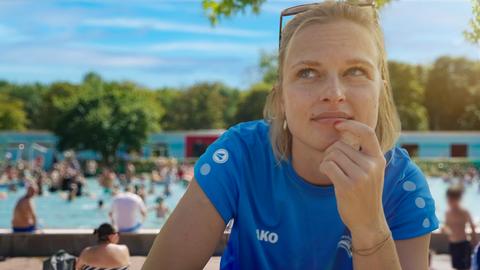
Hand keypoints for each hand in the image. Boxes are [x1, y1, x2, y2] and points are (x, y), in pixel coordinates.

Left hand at [319, 120, 388, 247]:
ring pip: (332, 154)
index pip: (367, 133)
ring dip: (326, 160)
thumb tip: (343, 131)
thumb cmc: (365, 194)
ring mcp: (360, 176)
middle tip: (331, 162)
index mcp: (379, 159)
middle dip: (330, 151)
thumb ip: (362, 155)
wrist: (368, 221)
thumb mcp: (372, 172)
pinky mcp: (347, 186)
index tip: (337, 124)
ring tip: (330, 169)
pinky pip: (328, 165)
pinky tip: (326, 173)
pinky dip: (323, 167)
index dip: (350, 125)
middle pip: (340, 145)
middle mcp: (371, 166)